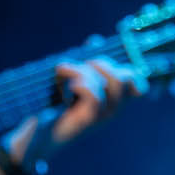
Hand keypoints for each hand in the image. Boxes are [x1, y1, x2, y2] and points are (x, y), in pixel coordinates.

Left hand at [3, 60, 143, 166]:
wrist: (36, 134)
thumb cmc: (53, 106)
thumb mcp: (71, 79)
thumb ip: (86, 62)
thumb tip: (96, 40)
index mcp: (112, 99)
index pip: (138, 84)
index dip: (133, 69)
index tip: (104, 59)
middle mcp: (112, 109)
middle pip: (126, 77)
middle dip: (103, 62)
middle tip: (81, 65)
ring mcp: (102, 117)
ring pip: (111, 83)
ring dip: (85, 70)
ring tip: (63, 71)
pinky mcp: (88, 121)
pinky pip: (96, 95)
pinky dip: (80, 82)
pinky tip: (66, 84)